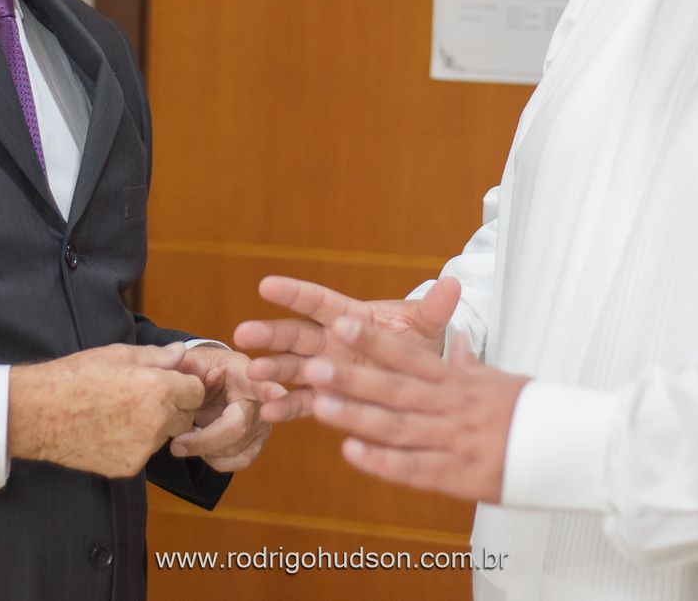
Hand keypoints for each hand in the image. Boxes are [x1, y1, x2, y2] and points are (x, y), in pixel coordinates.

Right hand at [5, 342, 203, 477]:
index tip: (169, 384)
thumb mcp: (118, 354)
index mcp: (158, 388)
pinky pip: (142, 454)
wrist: (39, 413)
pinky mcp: (128, 467)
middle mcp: (157, 420)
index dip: (184, 386)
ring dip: (153, 427)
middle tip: (143, 399)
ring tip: (120, 414)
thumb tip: (182, 352)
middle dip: (173, 408)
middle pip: (185, 417)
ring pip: (164, 437)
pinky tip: (109, 432)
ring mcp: (143, 448)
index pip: (196, 391)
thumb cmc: (76, 377)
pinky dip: (133, 445)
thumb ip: (157, 356)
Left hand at [167, 344, 282, 471]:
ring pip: (236, 449)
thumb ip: (181, 365)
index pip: (260, 381)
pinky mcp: (257, 441)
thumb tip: (178, 366)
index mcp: (244, 372)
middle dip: (204, 440)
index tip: (277, 395)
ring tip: (187, 437)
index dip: (270, 390)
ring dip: (206, 449)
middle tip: (176, 444)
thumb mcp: (188, 363)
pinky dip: (216, 460)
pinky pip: (240, 461)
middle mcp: (261, 398)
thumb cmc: (199, 370)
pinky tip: (203, 447)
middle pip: (239, 427)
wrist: (207, 384)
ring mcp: (262, 422)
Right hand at [234, 275, 460, 422]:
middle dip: (269, 333)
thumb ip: (433, 311)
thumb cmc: (417, 346)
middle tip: (244, 334)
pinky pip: (301, 402)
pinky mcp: (325, 397)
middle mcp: (330, 341)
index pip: (318, 302)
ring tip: (253, 374)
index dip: (293, 293)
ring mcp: (324, 370)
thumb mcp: (425, 329)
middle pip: (295, 334)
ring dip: (271, 369)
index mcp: (351, 318)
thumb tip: (453, 285)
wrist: (421, 381)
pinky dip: (284, 406)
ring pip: (290, 367)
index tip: (266, 285)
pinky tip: (267, 412)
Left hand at [304, 312, 525, 503]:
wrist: (571, 449)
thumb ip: (472, 364)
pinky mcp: (458, 476)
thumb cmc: (536, 413)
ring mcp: (453, 441)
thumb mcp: (503, 381)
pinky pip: (414, 468)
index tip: (343, 323)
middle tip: (315, 363)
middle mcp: (452, 407)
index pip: (410, 356)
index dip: (375, 340)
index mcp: (460, 382)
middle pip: (395, 388)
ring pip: (397, 426)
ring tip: (319, 404)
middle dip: (353, 376)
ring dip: (356, 416)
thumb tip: (461, 340)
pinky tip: (351, 452)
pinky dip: (382, 461)